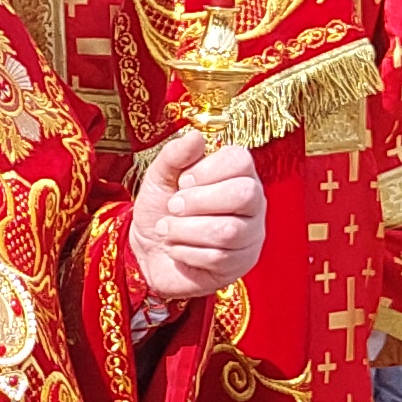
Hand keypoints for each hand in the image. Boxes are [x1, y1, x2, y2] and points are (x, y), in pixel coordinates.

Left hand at [128, 133, 262, 301]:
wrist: (148, 252)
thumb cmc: (160, 210)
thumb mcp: (159, 177)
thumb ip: (175, 155)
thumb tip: (196, 137)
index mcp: (237, 174)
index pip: (241, 160)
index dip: (207, 169)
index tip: (183, 181)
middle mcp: (252, 203)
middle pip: (244, 194)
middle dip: (198, 201)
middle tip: (173, 206)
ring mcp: (250, 235)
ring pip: (228, 231)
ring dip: (185, 230)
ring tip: (167, 229)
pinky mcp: (240, 264)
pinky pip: (218, 258)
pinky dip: (186, 252)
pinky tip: (177, 249)